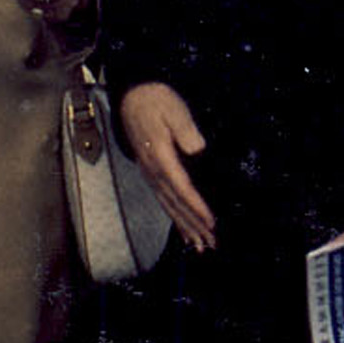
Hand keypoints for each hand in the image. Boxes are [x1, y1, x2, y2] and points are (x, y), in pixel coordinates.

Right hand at [120, 82, 215, 250]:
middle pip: (175, 203)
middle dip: (193, 225)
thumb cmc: (156, 101)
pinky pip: (163, 199)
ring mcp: (150, 173)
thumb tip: (198, 150)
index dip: (197, 207)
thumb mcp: (174, 109)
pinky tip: (182, 227)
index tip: (211, 222)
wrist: (132, 96)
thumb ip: (186, 131)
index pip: (182, 188)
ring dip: (184, 226)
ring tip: (199, 246)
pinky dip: (174, 216)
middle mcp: (153, 170)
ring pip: (168, 205)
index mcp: (161, 156)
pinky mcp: (151, 172)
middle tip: (210, 244)